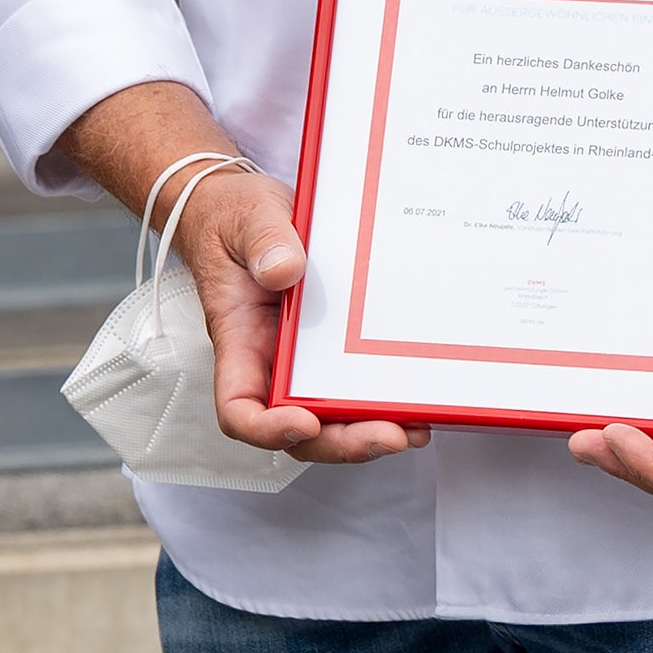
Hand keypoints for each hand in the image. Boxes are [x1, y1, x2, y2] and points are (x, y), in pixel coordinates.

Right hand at [171, 165, 423, 463]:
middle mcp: (270, 362)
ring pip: (330, 419)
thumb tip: (285, 270)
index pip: (240, 407)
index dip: (268, 429)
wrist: (245, 210)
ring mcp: (302, 360)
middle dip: (342, 442)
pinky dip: (382, 403)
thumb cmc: (235, 220)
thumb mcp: (246, 218)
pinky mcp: (331, 348)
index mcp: (240, 339)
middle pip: (298, 430)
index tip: (304, 421)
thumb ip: (262, 241)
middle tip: (389, 436)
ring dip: (368, 432)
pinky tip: (416, 400)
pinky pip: (352, 387)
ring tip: (414, 429)